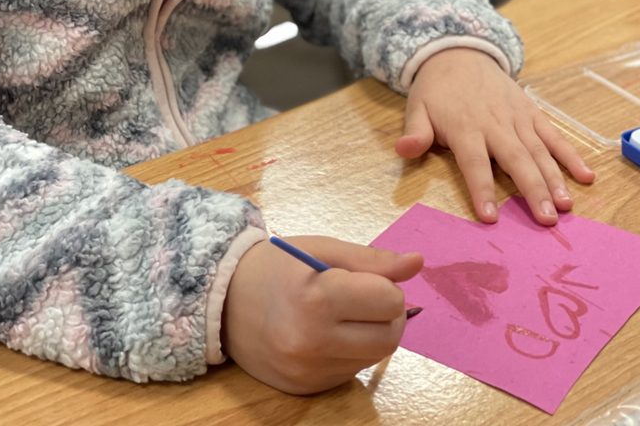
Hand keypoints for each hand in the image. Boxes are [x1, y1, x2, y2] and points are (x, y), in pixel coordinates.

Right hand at [221, 235, 422, 393]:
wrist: (222, 299)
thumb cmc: (276, 265)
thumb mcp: (322, 249)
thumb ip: (372, 260)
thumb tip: (417, 263)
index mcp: (318, 298)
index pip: (389, 301)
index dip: (385, 286)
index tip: (367, 279)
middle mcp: (312, 341)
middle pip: (390, 337)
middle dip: (387, 314)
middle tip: (364, 297)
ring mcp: (308, 370)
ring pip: (373, 357)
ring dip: (370, 334)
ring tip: (342, 314)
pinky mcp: (305, 389)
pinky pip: (350, 372)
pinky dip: (349, 352)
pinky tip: (326, 334)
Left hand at [395, 48, 594, 224]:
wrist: (460, 53)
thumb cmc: (437, 90)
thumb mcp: (417, 108)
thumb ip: (415, 132)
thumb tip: (403, 150)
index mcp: (465, 126)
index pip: (474, 162)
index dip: (482, 187)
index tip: (490, 216)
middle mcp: (495, 123)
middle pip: (516, 159)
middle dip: (532, 189)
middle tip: (546, 219)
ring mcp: (518, 117)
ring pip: (539, 150)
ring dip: (555, 178)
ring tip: (566, 205)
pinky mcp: (532, 112)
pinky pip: (554, 135)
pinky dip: (570, 154)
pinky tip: (586, 177)